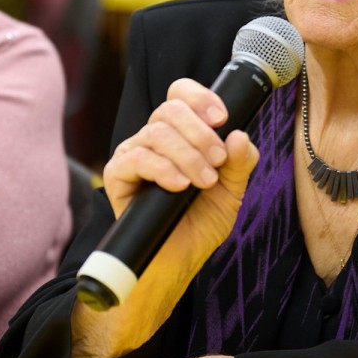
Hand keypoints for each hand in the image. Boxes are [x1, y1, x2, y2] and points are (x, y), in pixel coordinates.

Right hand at [102, 79, 259, 250]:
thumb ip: (240, 162)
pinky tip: (180, 186)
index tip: (222, 118)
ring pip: (157, 133)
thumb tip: (240, 135)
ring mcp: (134, 154)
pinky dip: (164, 169)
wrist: (177, 262)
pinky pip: (137, 158)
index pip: (181, 94)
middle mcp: (154, 138)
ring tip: (204, 181)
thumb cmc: (200, 224)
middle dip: (201, 133)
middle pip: (170, 108)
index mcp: (180, 133)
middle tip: (218, 161)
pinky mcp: (117, 176)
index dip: (201, 98)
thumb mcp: (231, 190)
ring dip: (188, 155)